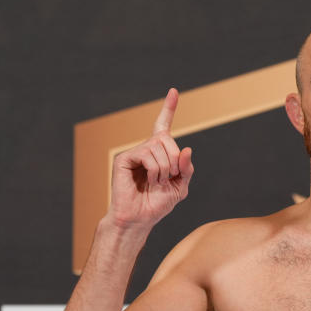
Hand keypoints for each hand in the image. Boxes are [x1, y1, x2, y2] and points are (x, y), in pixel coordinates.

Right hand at [108, 87, 193, 228]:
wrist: (139, 219)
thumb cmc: (157, 204)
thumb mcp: (181, 187)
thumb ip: (186, 168)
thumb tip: (187, 149)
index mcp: (159, 153)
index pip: (164, 126)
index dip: (169, 109)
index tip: (174, 91)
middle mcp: (146, 149)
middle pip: (168, 139)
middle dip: (174, 161)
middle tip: (167, 178)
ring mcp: (134, 152)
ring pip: (159, 147)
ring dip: (165, 169)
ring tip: (156, 183)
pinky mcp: (123, 158)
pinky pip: (147, 155)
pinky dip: (154, 171)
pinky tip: (148, 182)